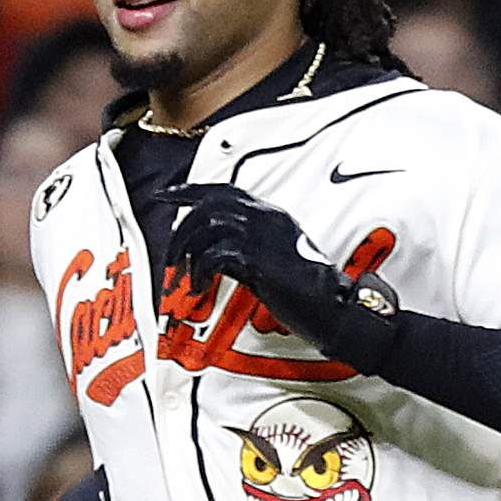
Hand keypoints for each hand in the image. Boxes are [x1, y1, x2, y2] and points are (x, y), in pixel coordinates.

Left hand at [153, 184, 374, 355]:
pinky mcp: (259, 258)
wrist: (333, 309)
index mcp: (272, 215)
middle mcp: (267, 217)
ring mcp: (264, 235)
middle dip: (182, 227)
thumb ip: (242, 250)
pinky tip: (200, 286)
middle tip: (170, 253)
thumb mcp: (269, 261)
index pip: (224, 191)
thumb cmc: (306, 292)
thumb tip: (209, 252)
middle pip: (209, 203)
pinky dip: (200, 270)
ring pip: (207, 224)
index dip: (191, 191)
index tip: (167, 195)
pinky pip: (215, 254)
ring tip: (184, 276)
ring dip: (187, 251)